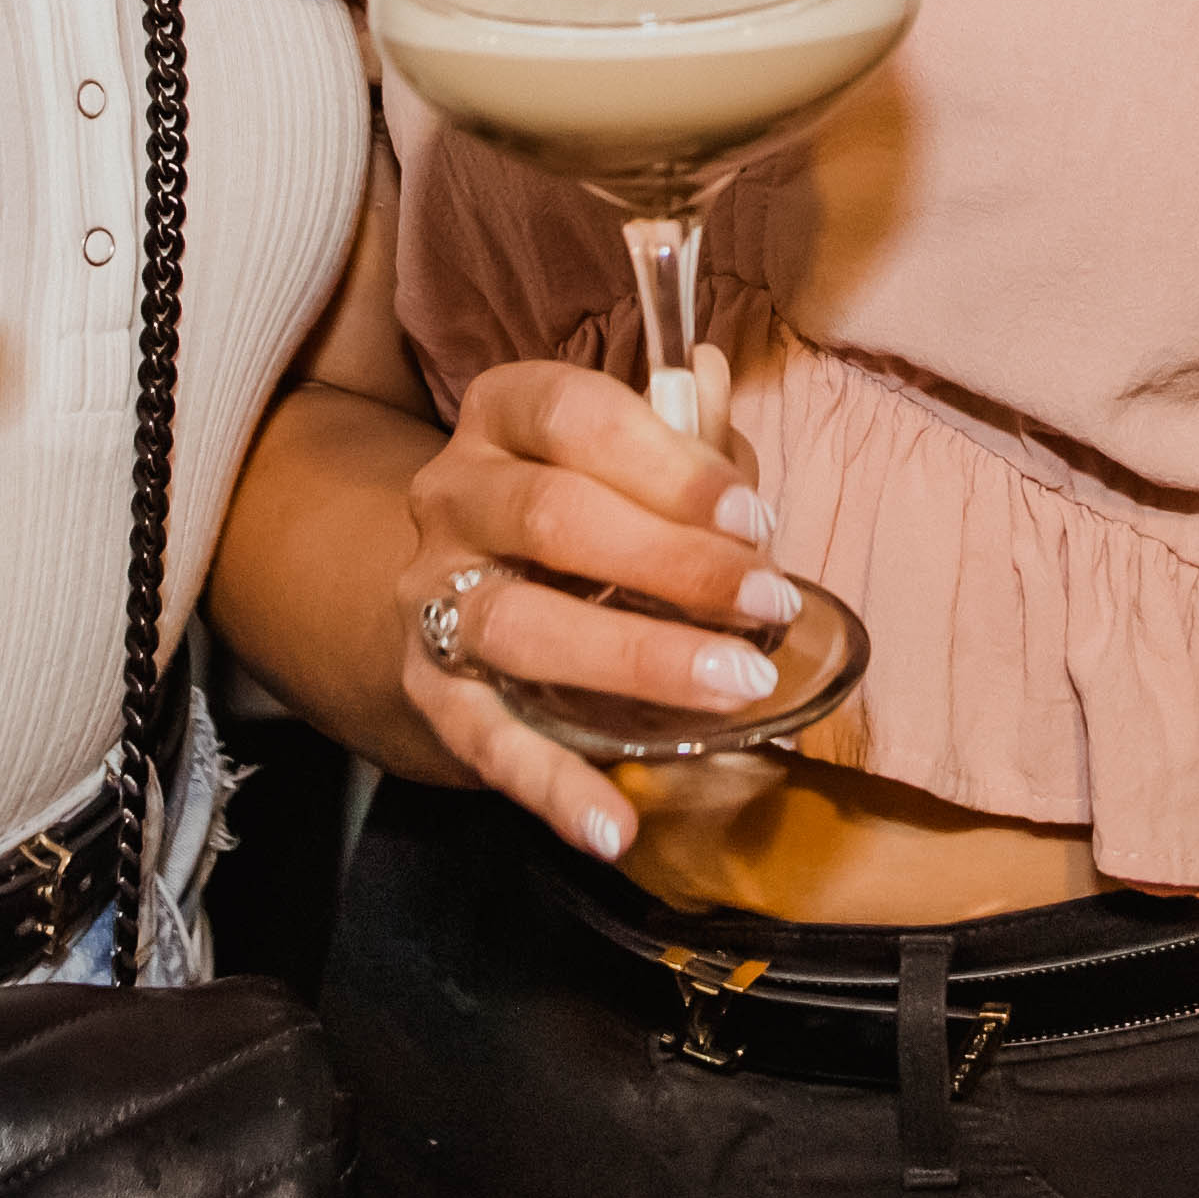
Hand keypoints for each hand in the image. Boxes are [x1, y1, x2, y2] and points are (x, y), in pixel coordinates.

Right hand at [392, 359, 805, 860]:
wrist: (464, 599)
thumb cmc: (580, 513)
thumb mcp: (628, 460)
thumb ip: (676, 431)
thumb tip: (707, 370)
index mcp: (504, 416)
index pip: (575, 415)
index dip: (670, 464)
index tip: (755, 518)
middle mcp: (451, 496)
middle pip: (551, 516)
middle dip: (673, 562)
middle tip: (769, 603)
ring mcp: (429, 597)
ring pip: (517, 622)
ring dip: (634, 656)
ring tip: (736, 685)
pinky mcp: (431, 692)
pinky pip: (486, 742)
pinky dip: (552, 788)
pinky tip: (614, 827)